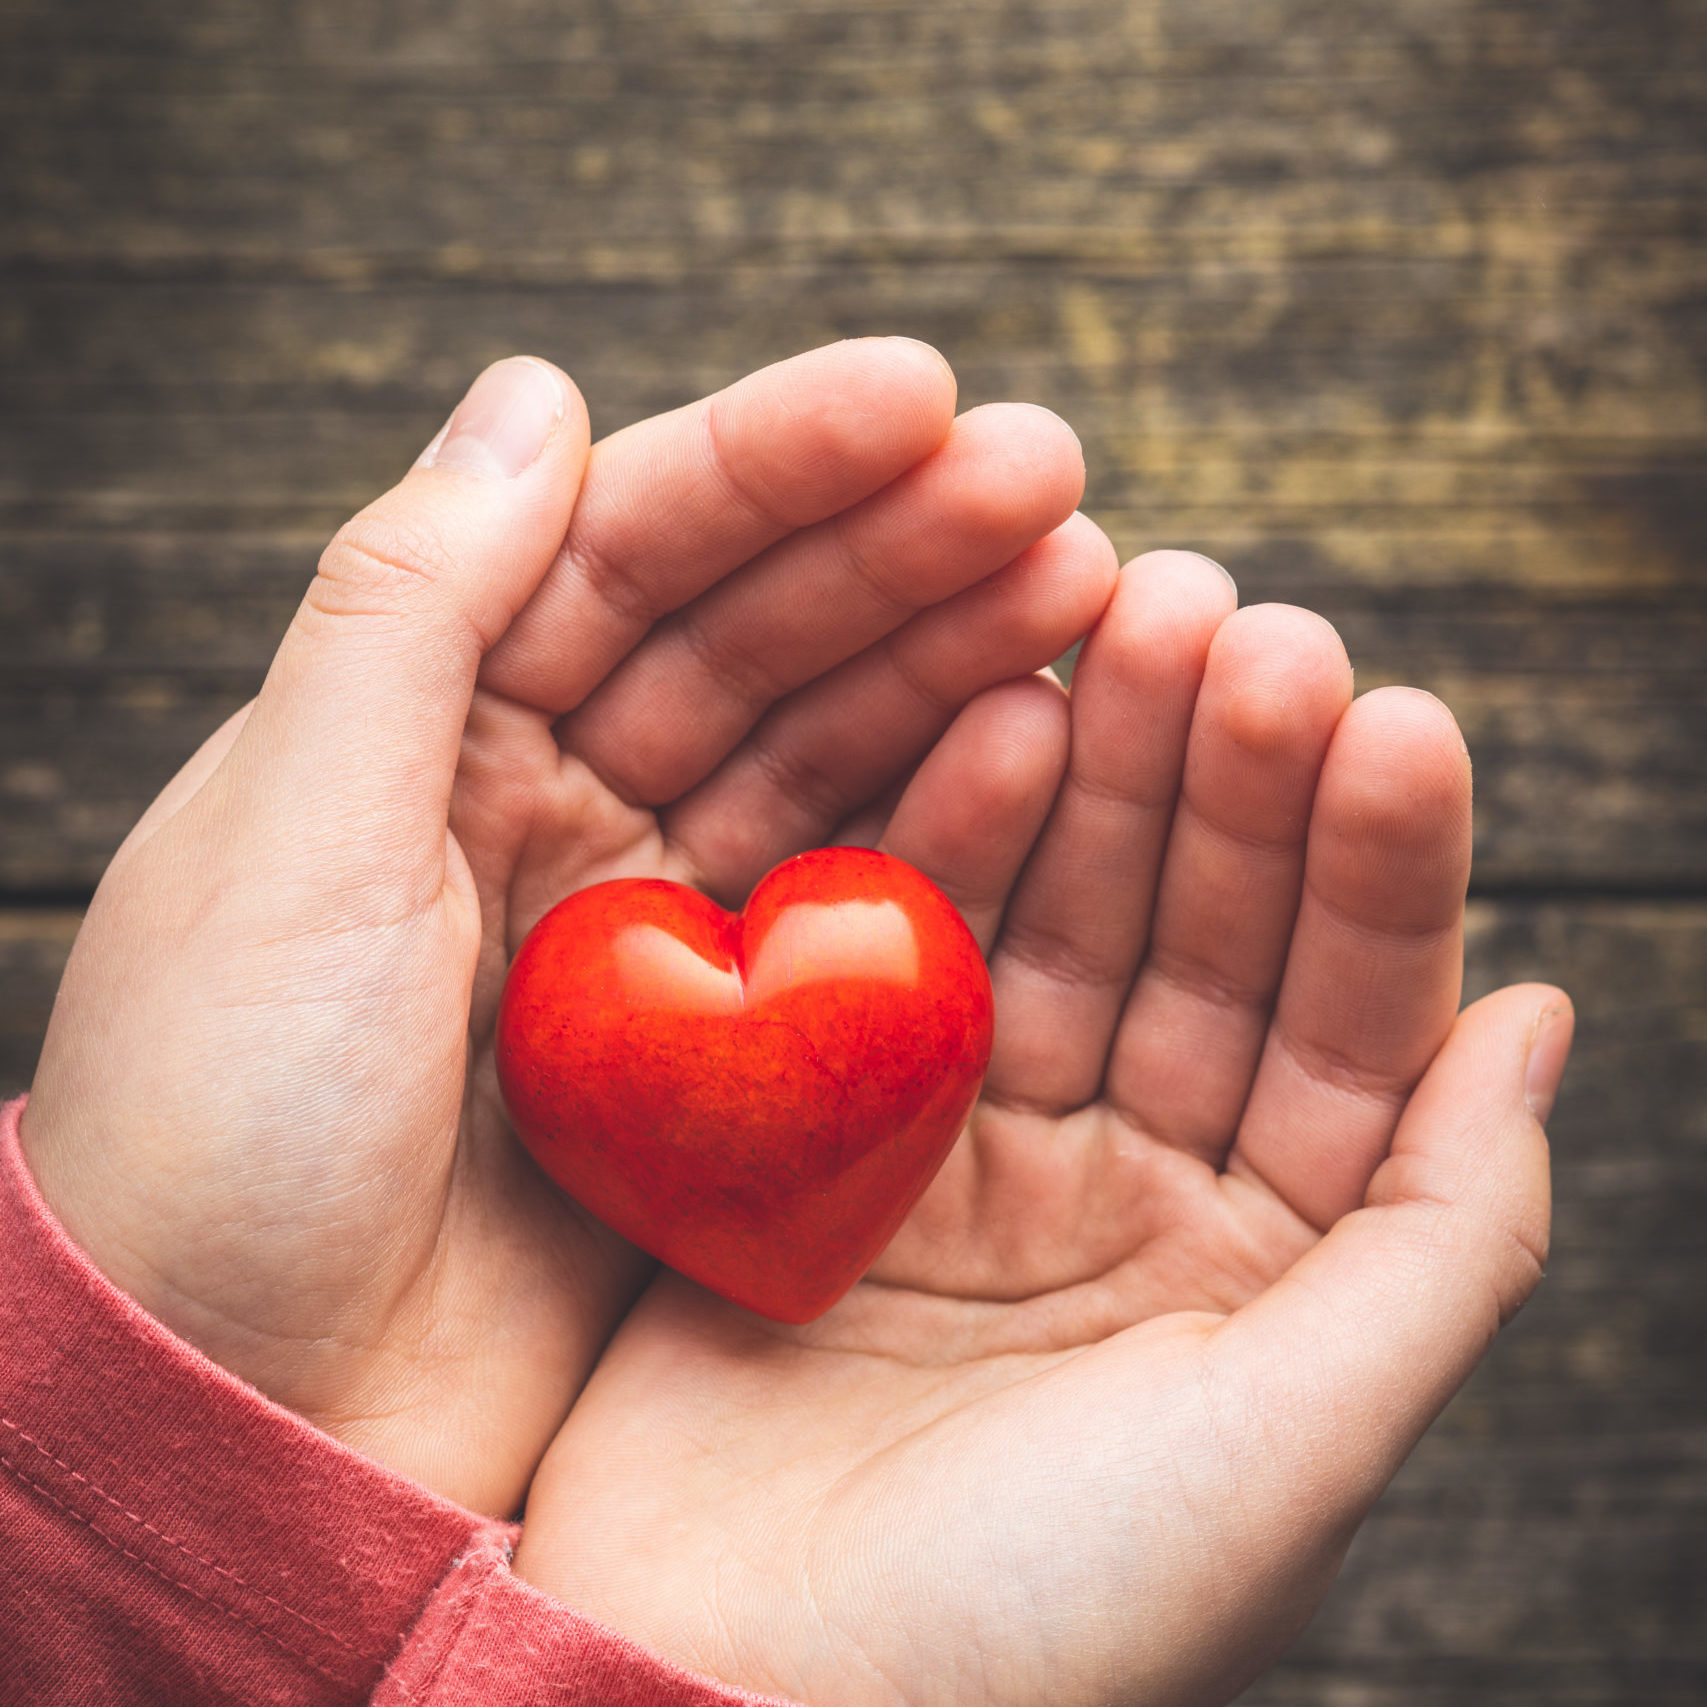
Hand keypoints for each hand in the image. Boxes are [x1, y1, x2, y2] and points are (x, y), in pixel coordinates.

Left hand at [19, 340, 1115, 1514]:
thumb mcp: (289, 838)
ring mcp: (652, 926)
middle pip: (748, 635)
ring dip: (947, 662)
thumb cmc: (219, 1132)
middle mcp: (546, 803)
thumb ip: (411, 608)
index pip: (623, 546)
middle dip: (896, 545)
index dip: (774, 463)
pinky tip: (1038, 743)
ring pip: (822, 752)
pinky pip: (854, 905)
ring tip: (1086, 584)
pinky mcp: (730, 1050)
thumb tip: (535, 390)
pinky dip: (949, 825)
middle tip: (1056, 480)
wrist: (251, 1421)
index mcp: (427, 724)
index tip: (927, 394)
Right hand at [515, 551, 1573, 1706]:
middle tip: (1230, 612)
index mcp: (1262, 1262)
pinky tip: (990, 716)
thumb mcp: (1289, 1450)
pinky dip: (941, 840)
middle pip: (1195, 940)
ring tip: (1120, 612)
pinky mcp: (828, 1136)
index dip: (1370, 867)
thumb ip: (1437, 1241)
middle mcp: (1126, 1188)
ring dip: (1094, 772)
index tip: (1385, 712)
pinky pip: (902, 961)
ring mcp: (971, 1151)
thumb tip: (1545, 1017)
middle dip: (1225, 780)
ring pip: (1055, 921)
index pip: (1346, 1022)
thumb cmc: (1042, 1634)